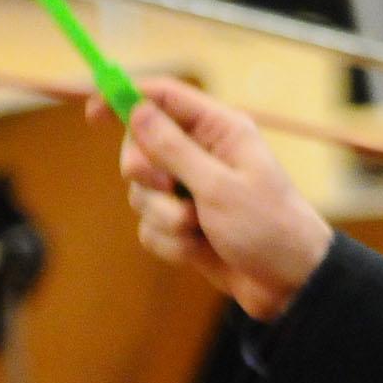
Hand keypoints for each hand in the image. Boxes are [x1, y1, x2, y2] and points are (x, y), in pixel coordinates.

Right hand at [88, 77, 332, 320]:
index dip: (126, 98)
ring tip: (197, 228)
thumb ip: (174, 149)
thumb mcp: (219, 186)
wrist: (289, 284)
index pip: (164, 98)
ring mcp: (192, 190)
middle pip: (141, 146)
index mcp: (219, 130)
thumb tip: (138, 110)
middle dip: (145, 173)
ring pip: (141, 192)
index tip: (93, 112)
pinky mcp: (184, 225)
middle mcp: (203, 154)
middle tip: (167, 187)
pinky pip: (149, 226)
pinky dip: (168, 242)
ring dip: (163, 216)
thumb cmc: (267, 227)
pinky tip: (198, 250)